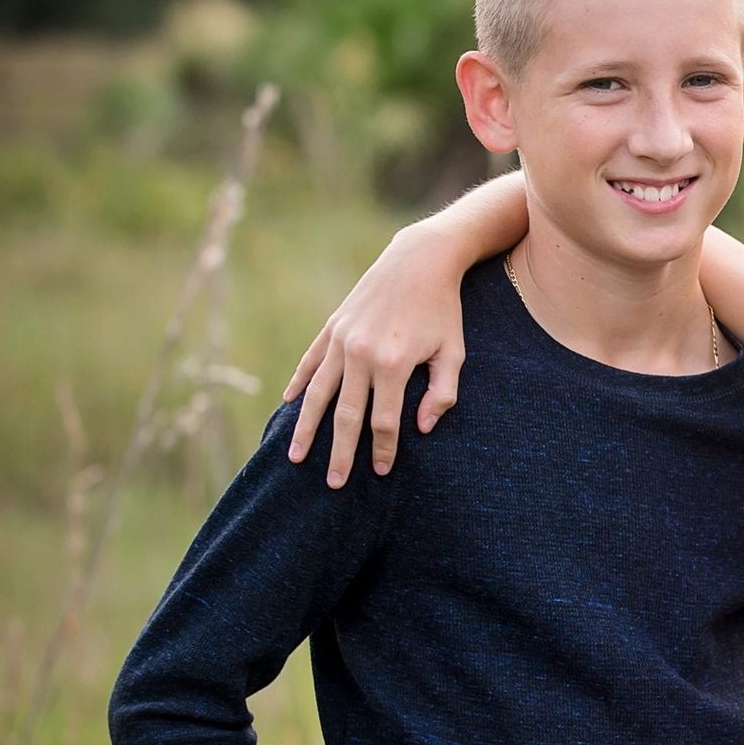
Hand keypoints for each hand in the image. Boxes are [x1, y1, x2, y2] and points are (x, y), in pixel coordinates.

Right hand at [283, 222, 469, 486]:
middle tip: (333, 483)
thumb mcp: (454, 352)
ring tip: (296, 457)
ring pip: (318, 393)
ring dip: (307, 428)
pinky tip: (289, 406)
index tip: (380, 471)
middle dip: (340, 453)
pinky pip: (310, 362)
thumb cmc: (444, 310)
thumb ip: (442, 393)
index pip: (384, 421)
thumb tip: (421, 428)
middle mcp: (361, 354)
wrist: (419, 261)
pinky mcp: (332, 327)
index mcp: (394, 363)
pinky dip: (298, 385)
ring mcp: (342, 340)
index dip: (382, 449)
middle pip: (346, 415)